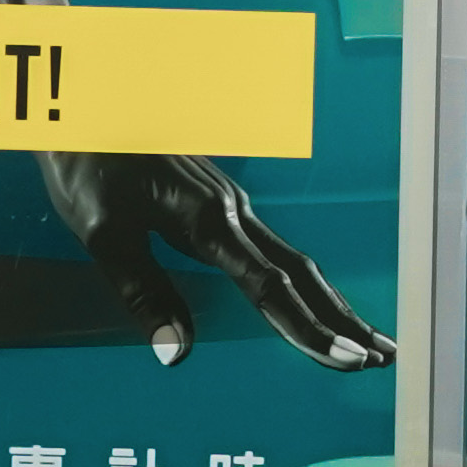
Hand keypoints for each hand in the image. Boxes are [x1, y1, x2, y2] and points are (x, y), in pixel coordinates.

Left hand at [34, 150, 392, 372]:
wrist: (82, 105)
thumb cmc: (86, 165)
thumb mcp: (102, 234)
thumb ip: (143, 292)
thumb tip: (177, 352)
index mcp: (209, 220)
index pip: (270, 286)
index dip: (308, 328)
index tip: (344, 360)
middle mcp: (233, 212)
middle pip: (303, 274)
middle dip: (343, 320)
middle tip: (384, 358)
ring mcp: (231, 206)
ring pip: (296, 261)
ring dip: (333, 304)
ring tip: (369, 341)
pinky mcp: (220, 206)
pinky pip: (276, 251)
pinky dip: (305, 286)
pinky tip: (315, 302)